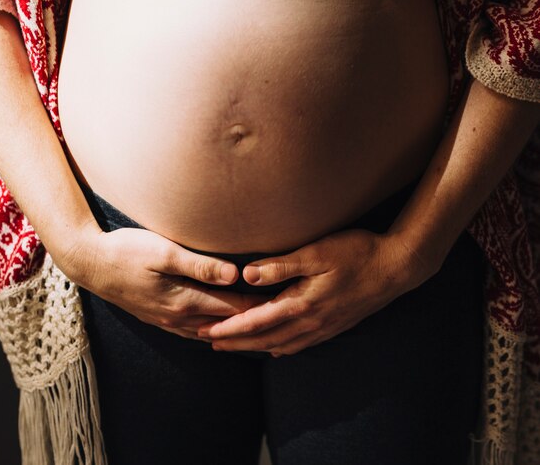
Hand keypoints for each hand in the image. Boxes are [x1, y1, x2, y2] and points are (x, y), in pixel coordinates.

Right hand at [61, 223, 269, 341]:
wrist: (91, 264)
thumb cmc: (127, 251)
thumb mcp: (164, 252)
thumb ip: (200, 265)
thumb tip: (236, 276)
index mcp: (183, 300)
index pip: (232, 307)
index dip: (260, 306)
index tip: (285, 303)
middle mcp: (178, 317)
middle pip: (225, 323)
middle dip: (253, 323)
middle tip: (282, 320)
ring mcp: (167, 321)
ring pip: (211, 332)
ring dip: (235, 331)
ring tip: (259, 332)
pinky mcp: (158, 318)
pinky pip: (194, 332)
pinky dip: (214, 332)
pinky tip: (220, 331)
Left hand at [197, 228, 439, 355]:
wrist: (397, 267)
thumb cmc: (357, 253)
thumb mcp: (317, 253)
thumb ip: (281, 265)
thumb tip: (246, 274)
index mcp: (301, 304)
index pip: (256, 322)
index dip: (229, 328)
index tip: (206, 331)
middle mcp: (310, 322)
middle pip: (264, 339)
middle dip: (235, 342)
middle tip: (208, 342)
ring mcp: (324, 327)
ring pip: (281, 344)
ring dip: (254, 347)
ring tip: (234, 346)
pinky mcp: (335, 325)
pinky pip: (300, 344)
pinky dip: (281, 348)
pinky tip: (276, 348)